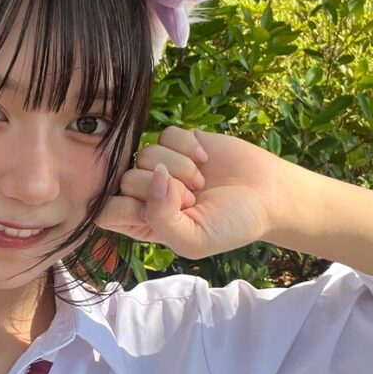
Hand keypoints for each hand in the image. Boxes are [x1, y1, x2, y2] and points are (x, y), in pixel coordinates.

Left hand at [95, 127, 280, 258]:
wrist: (267, 197)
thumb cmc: (231, 225)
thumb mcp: (194, 240)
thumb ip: (162, 219)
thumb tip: (154, 176)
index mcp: (142, 222)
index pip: (105, 211)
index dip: (127, 208)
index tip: (156, 213)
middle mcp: (147, 193)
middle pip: (125, 179)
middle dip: (163, 189)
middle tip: (192, 200)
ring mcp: (161, 165)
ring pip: (145, 153)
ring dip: (180, 168)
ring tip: (201, 182)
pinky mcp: (179, 142)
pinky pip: (167, 134)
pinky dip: (189, 146)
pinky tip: (205, 160)